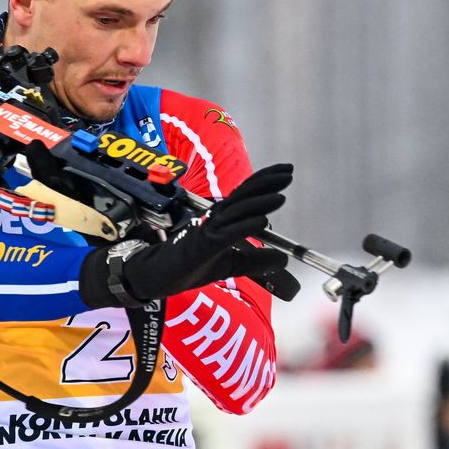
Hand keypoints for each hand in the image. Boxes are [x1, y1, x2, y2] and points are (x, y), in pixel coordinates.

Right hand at [80, 164, 292, 306]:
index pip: (246, 194)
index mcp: (221, 218)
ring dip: (260, 202)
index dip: (265, 181)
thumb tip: (282, 260)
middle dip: (267, 182)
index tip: (285, 172)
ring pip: (237, 211)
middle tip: (288, 171)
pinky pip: (227, 233)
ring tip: (281, 196)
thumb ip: (255, 261)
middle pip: (244, 194)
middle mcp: (215, 218)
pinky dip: (245, 227)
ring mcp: (207, 229)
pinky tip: (261, 221)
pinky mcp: (202, 245)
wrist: (160, 277)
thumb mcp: (231, 265)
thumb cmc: (191, 266)